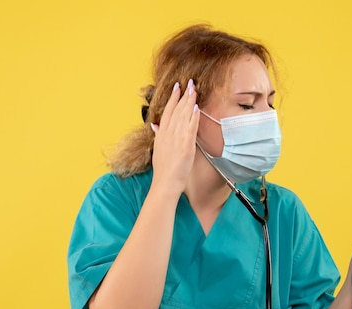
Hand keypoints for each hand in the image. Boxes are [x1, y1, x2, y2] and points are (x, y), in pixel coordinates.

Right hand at [150, 79, 199, 196]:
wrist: (165, 182)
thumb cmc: (163, 169)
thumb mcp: (157, 149)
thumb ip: (158, 135)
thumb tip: (155, 125)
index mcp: (161, 134)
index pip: (167, 112)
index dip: (173, 98)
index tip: (177, 87)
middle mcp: (168, 134)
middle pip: (176, 110)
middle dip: (183, 95)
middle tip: (188, 82)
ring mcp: (177, 139)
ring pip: (184, 115)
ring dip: (189, 101)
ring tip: (193, 89)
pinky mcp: (186, 145)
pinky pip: (190, 127)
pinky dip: (193, 116)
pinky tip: (196, 107)